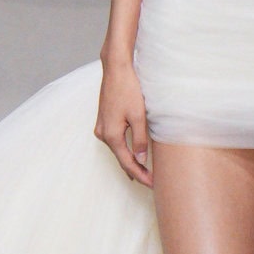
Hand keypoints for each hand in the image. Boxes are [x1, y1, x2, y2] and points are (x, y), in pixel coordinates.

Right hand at [94, 54, 152, 184]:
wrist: (116, 69)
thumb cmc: (128, 89)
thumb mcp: (138, 116)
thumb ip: (140, 140)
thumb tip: (140, 160)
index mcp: (111, 135)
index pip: (127, 163)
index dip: (140, 175)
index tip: (152, 185)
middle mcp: (103, 134)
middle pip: (121, 158)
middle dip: (135, 170)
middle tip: (151, 183)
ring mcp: (101, 127)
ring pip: (117, 150)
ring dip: (129, 161)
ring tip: (143, 172)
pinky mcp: (104, 121)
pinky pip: (115, 141)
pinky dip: (124, 150)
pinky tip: (131, 154)